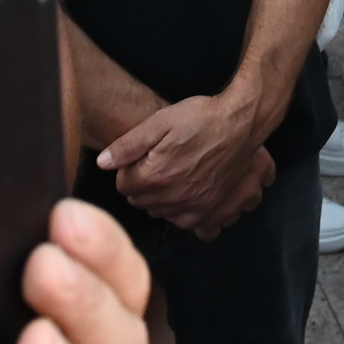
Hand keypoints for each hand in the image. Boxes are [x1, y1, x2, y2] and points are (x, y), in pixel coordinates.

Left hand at [99, 93, 274, 236]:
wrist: (241, 124)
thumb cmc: (201, 118)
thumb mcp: (160, 121)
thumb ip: (127, 145)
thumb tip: (103, 162)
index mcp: (156, 176)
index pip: (123, 185)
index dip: (128, 169)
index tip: (139, 158)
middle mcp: (174, 197)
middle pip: (141, 202)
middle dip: (142, 185)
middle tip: (156, 164)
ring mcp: (195, 207)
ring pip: (161, 214)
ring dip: (161, 200)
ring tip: (172, 176)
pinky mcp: (212, 210)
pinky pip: (188, 224)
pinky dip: (182, 213)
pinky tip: (186, 195)